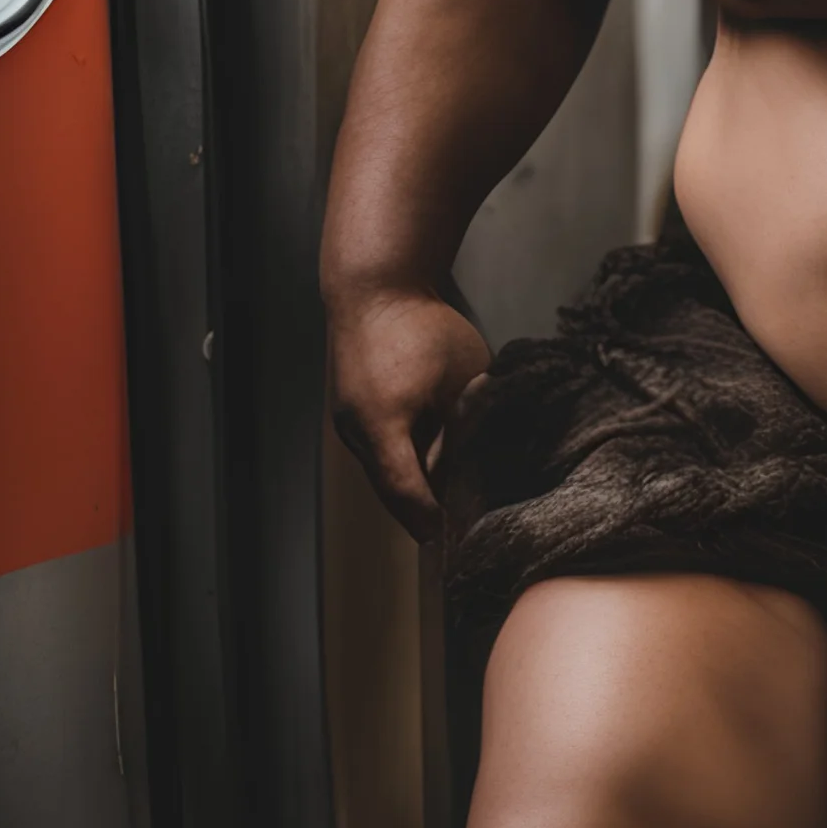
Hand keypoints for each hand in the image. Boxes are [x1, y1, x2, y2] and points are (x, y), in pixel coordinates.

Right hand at [329, 285, 490, 541]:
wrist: (375, 287)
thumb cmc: (423, 324)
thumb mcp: (462, 376)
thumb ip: (468, 424)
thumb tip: (478, 464)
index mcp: (383, 423)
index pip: (408, 492)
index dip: (433, 521)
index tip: (457, 540)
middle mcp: (356, 430)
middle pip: (391, 491)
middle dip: (422, 515)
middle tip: (455, 538)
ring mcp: (348, 423)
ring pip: (382, 473)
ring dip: (411, 490)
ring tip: (449, 509)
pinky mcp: (350, 413)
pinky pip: (377, 452)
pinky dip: (402, 465)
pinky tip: (432, 469)